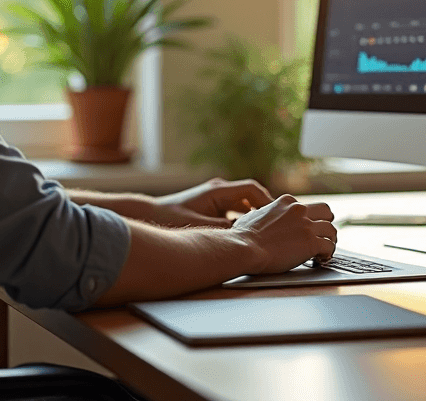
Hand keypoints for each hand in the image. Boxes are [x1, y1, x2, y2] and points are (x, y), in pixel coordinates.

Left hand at [149, 178, 274, 227]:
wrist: (150, 213)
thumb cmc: (170, 217)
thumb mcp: (197, 225)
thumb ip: (221, 230)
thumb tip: (243, 236)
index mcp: (217, 191)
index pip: (251, 189)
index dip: (266, 201)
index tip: (275, 217)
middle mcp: (219, 191)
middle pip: (250, 196)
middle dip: (264, 210)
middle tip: (276, 227)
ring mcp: (216, 198)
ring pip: (243, 205)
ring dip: (254, 216)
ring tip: (265, 233)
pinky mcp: (212, 208)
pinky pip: (234, 212)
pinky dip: (242, 221)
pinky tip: (245, 237)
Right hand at [232, 194, 336, 273]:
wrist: (245, 248)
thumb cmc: (243, 235)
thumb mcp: (253, 215)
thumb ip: (264, 213)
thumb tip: (261, 216)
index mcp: (286, 202)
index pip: (306, 206)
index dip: (308, 219)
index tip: (307, 228)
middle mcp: (299, 210)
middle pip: (325, 211)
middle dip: (327, 222)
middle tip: (325, 233)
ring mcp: (306, 226)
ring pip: (331, 229)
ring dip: (330, 240)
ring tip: (325, 250)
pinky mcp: (311, 243)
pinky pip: (329, 247)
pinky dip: (328, 254)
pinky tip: (322, 259)